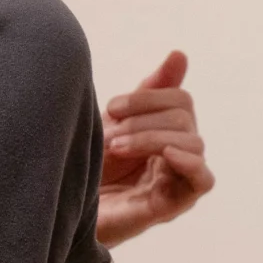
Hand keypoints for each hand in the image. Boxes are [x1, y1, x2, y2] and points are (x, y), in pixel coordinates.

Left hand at [96, 51, 214, 245]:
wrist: (59, 209)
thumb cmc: (88, 168)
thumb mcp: (115, 122)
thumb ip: (150, 92)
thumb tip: (180, 54)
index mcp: (164, 132)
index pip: (180, 101)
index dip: (148, 98)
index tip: (112, 108)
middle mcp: (175, 155)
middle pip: (185, 118)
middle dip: (144, 119)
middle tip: (110, 135)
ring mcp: (176, 180)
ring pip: (193, 143)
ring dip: (153, 138)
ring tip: (117, 148)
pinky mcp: (173, 205)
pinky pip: (202, 181)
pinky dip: (190, 162)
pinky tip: (166, 154)